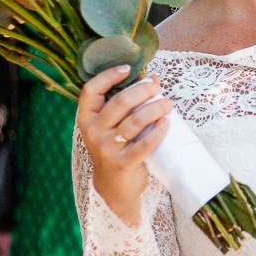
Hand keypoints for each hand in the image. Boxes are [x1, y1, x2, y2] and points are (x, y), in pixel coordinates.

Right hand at [77, 66, 171, 224]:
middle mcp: (93, 132)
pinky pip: (145, 143)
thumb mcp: (113, 126)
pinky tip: (166, 123)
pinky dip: (158, 131)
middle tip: (157, 88)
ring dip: (155, 109)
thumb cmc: (115, 149)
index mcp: (87, 119)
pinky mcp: (124, 162)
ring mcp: (107, 148)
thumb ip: (128, 104)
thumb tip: (154, 78)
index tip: (127, 68)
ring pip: (135, 121)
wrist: (113, 187)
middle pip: (120, 102)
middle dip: (143, 91)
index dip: (108, 75)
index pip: (91, 90)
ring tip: (168, 104)